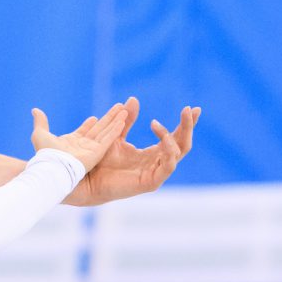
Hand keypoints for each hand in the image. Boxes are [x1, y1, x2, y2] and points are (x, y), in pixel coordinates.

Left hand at [30, 103, 128, 171]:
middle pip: (99, 129)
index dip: (89, 124)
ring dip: (115, 121)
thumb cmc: (45, 154)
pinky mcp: (97, 153)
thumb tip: (35, 110)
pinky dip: (115, 130)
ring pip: (106, 132)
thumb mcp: (40, 134)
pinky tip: (122, 121)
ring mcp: (91, 149)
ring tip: (124, 110)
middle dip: (109, 118)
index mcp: (72, 141)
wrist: (52, 167)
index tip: (94, 118)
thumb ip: (41, 122)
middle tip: (119, 107)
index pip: (84, 131)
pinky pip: (108, 139)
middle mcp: (83, 145)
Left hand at [66, 98, 200, 205]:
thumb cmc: (102, 161)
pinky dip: (169, 151)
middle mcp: (158, 163)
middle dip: (188, 126)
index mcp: (153, 153)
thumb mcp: (116, 135)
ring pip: (178, 153)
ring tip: (155, 124)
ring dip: (172, 136)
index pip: (176, 137)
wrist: (90, 180)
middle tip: (189, 109)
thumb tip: (133, 98)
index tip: (191, 107)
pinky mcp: (152, 183)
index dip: (186, 123)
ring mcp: (157, 173)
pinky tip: (163, 139)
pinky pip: (168, 166)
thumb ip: (126, 120)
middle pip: (183, 144)